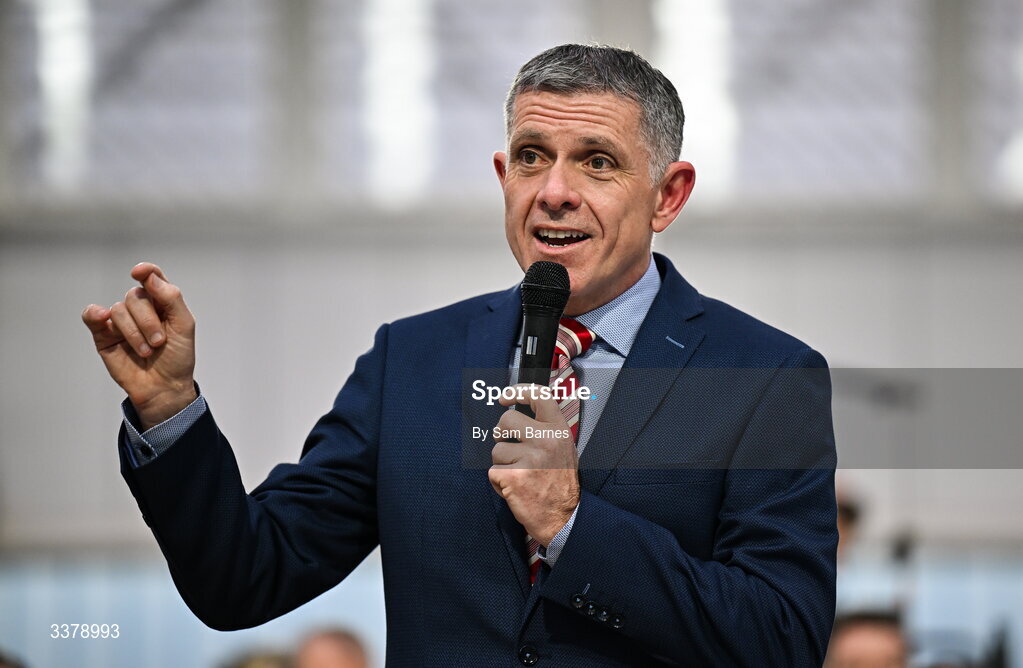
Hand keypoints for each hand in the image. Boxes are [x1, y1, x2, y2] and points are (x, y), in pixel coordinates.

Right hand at [81, 262, 196, 429]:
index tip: (139, 272)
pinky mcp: (103, 335)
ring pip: (119, 310)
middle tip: (159, 342)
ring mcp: (121, 321)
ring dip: (134, 332)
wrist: (164, 388)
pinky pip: (91, 315)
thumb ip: (170, 297)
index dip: (146, 271)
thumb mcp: (184, 325)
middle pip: (136, 296)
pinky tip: (102, 317)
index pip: (151, 277)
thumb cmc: (177, 357)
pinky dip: (95, 314)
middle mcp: (140, 309)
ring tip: (147, 351)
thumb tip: (149, 275)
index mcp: (161, 302)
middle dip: (148, 321)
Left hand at [489, 385, 579, 545]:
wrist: (564, 518)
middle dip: (501, 434)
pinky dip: (498, 482)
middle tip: (509, 448)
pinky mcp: (514, 476)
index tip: (505, 397)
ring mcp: (530, 458)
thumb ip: (547, 430)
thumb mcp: (564, 450)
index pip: (540, 396)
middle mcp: (546, 440)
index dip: (518, 391)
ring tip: (519, 476)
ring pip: (497, 449)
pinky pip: (492, 471)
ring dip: (502, 463)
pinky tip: (514, 489)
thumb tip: (522, 414)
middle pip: (506, 420)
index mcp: (559, 431)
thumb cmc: (561, 486)